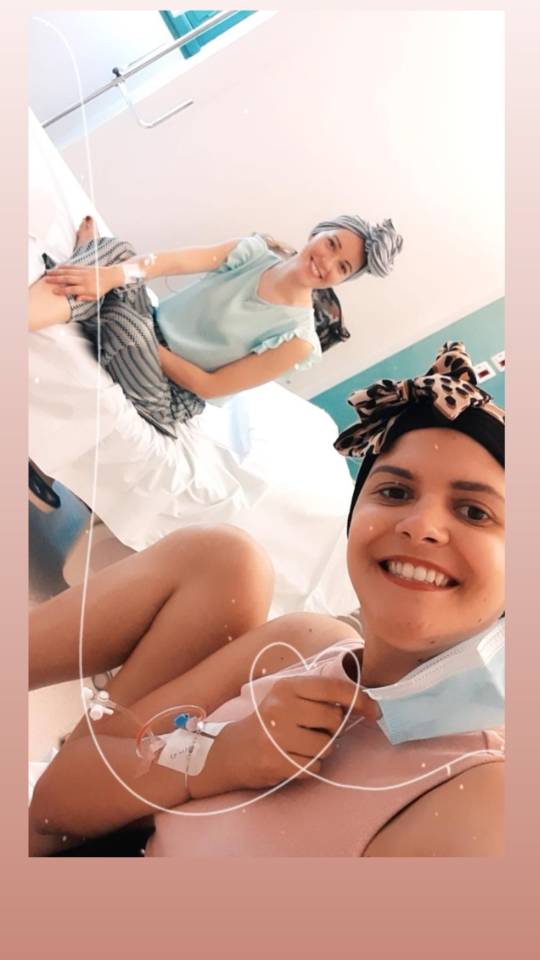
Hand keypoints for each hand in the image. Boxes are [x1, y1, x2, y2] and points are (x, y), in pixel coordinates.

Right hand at [43, 264, 120, 301]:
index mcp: (86, 288)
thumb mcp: (96, 296)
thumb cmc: (102, 288)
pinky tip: (58, 267)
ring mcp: (83, 272)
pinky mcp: (84, 267)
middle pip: (67, 279)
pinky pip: (72, 267)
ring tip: (48, 273)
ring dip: (57, 272)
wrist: (111, 276)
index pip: (71, 290)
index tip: (53, 291)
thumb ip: (86, 298)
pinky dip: (64, 267)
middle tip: (46, 280)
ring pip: (67, 272)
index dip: (62, 291)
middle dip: (55, 279)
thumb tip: (75, 299)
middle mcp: (83, 280)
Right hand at [188, 675, 379, 798]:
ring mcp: (278, 736)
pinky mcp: (278, 762)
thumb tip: (361, 703)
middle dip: (331, 729)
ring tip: (299, 745)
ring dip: (321, 749)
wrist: (231, 751)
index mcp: (287, 687)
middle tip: (313, 730)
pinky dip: (311, 766)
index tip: (375, 711)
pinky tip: (292, 758)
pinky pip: (315, 766)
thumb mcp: (286, 698)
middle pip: (334, 720)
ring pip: (327, 746)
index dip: (361, 699)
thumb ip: (318, 696)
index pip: (335, 688)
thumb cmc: (267, 722)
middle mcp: (282, 708)